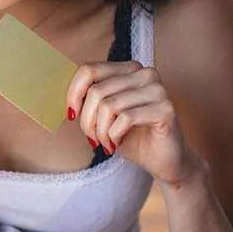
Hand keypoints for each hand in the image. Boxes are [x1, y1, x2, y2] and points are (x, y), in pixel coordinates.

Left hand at [64, 60, 199, 185]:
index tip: (71, 115)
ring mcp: (158, 90)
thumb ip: (89, 99)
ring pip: (109, 106)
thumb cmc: (133, 138)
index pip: (89, 70)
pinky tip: (117, 144)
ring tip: (105, 143)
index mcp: (129, 69)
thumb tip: (66, 98)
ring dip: (101, 132)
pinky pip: (125, 119)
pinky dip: (114, 136)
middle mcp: (145, 74)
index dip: (74, 93)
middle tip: (93, 139)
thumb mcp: (104, 115)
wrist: (164, 162)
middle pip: (97, 91)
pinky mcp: (166, 109)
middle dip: (87, 121)